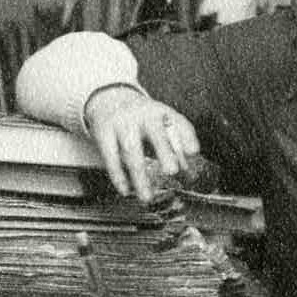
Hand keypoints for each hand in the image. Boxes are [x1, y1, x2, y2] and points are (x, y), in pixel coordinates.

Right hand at [83, 85, 199, 198]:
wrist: (108, 99)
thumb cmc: (142, 119)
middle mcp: (142, 115)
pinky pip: (110, 156)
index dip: (186, 137)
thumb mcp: (161, 123)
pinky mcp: (103, 132)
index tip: (193, 152)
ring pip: (131, 150)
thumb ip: (178, 146)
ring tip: (147, 197)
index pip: (178, 123)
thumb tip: (191, 175)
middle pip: (154, 132)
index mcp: (162, 112)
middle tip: (172, 171)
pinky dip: (118, 175)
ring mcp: (121, 123)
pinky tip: (125, 190)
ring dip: (139, 176)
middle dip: (163, 151)